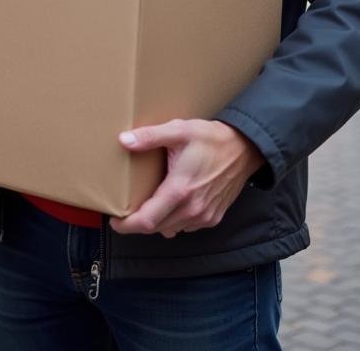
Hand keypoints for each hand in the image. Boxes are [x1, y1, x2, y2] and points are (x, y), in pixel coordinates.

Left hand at [111, 119, 263, 237]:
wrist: (245, 149)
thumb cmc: (211, 139)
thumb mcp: (178, 130)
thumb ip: (150, 136)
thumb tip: (124, 141)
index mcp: (180, 190)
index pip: (147, 220)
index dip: (127, 225)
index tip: (114, 221)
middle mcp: (192, 209)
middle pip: (156, 228)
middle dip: (137, 224)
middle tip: (125, 212)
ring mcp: (204, 216)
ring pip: (171, 229)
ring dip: (156, 222)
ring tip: (145, 207)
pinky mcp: (213, 218)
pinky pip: (186, 227)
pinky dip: (173, 221)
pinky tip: (168, 206)